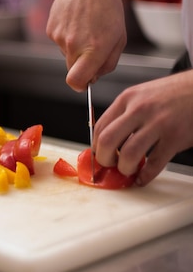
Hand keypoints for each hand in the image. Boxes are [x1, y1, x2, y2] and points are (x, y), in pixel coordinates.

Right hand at [49, 0, 127, 90]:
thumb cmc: (108, 9)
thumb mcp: (119, 38)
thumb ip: (108, 63)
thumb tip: (93, 78)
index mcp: (94, 49)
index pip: (76, 81)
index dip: (79, 85)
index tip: (84, 82)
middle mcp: (74, 44)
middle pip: (71, 70)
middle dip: (80, 64)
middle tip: (91, 46)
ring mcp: (60, 37)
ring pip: (66, 54)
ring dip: (74, 46)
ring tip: (85, 26)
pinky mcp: (51, 29)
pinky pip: (59, 42)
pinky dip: (66, 35)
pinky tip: (75, 20)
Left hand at [94, 70, 192, 185]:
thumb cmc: (172, 93)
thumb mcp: (141, 95)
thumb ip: (123, 113)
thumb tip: (105, 139)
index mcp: (127, 99)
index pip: (99, 127)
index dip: (96, 146)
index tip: (98, 155)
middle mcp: (140, 110)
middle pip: (107, 140)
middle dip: (104, 159)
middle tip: (109, 165)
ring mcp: (158, 123)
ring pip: (129, 154)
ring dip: (125, 168)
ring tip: (128, 170)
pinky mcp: (175, 137)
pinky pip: (155, 163)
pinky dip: (146, 175)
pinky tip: (143, 178)